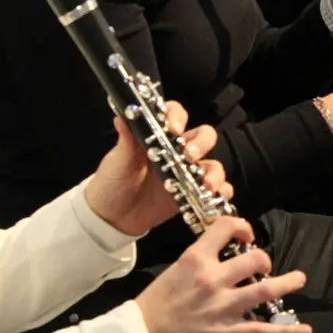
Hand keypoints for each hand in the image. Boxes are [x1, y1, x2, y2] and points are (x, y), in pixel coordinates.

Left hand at [86, 102, 225, 236]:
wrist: (111, 217)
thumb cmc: (112, 182)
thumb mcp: (117, 161)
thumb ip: (125, 140)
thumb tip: (122, 116)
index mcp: (159, 135)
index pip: (175, 114)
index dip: (178, 117)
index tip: (174, 129)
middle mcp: (178, 151)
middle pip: (203, 136)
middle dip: (201, 143)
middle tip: (189, 156)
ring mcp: (187, 173)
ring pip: (213, 164)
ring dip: (214, 172)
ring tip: (206, 184)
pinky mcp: (193, 194)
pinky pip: (216, 191)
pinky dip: (221, 193)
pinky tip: (214, 197)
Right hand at [136, 217, 311, 332]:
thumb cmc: (156, 303)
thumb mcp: (176, 269)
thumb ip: (201, 258)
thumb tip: (223, 250)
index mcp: (195, 260)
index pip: (225, 228)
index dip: (241, 226)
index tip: (245, 235)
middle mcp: (212, 280)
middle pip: (253, 259)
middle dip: (264, 259)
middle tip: (265, 265)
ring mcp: (222, 308)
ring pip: (265, 290)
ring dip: (287, 283)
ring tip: (298, 279)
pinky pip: (262, 331)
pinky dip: (286, 332)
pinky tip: (304, 330)